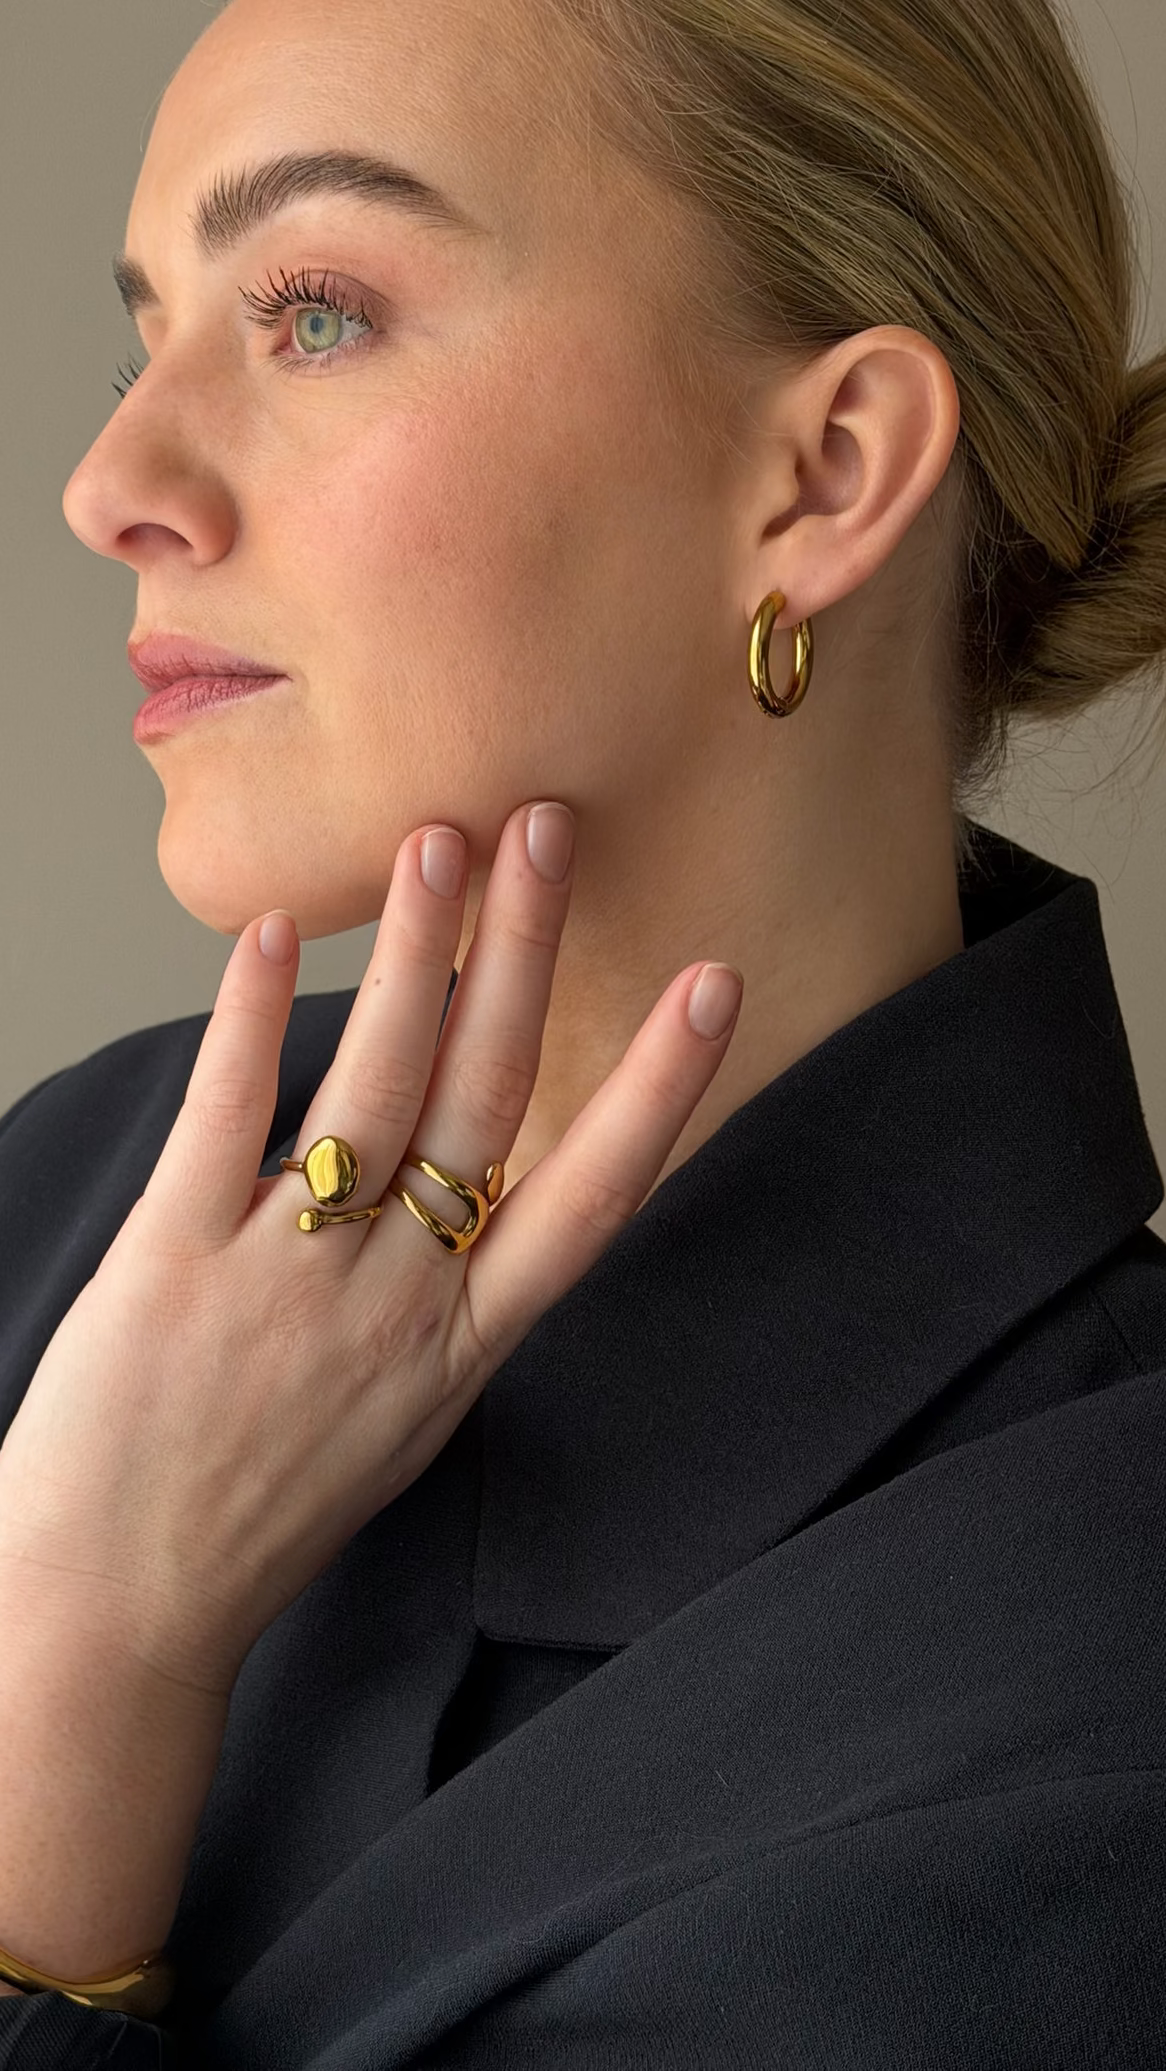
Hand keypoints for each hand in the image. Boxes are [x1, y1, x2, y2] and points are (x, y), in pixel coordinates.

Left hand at [0, 803, 742, 1698]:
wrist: (120, 1617)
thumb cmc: (256, 1512)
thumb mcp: (395, 1417)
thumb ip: (437, 1297)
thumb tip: (460, 1173)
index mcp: (462, 1345)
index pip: (590, 1196)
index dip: (658, 1086)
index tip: (712, 987)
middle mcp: (396, 1305)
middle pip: (484, 1099)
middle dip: (521, 955)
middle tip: (545, 832)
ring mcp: (289, 1282)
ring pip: (373, 1091)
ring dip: (412, 957)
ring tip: (439, 846)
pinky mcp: (174, 1264)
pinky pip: (227, 1121)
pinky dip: (251, 1020)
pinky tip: (271, 936)